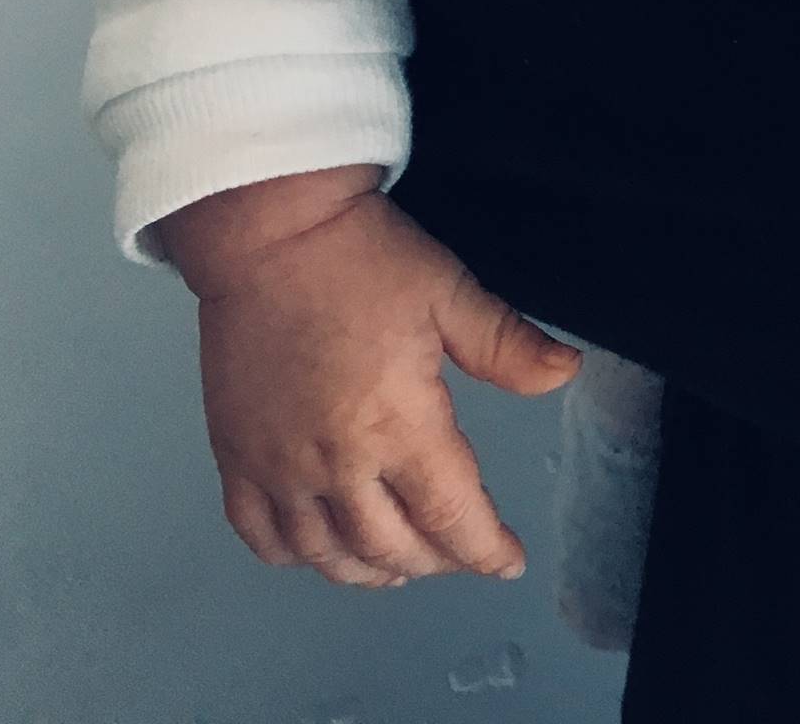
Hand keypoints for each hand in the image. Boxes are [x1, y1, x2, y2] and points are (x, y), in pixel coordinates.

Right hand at [157, 166, 580, 589]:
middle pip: (393, 548)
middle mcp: (335, 460)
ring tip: (401, 564)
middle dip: (438, 559)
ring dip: (372, 570)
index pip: (452, 516)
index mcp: (397, 422)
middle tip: (461, 549)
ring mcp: (279, 466)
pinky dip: (297, 556)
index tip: (507, 560)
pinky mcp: (235, 457)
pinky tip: (321, 548)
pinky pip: (262, 536)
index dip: (486, 549)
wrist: (269, 230)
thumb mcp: (448, 291)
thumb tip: (564, 372)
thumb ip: (507, 344)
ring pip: (328, 556)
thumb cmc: (356, 255)